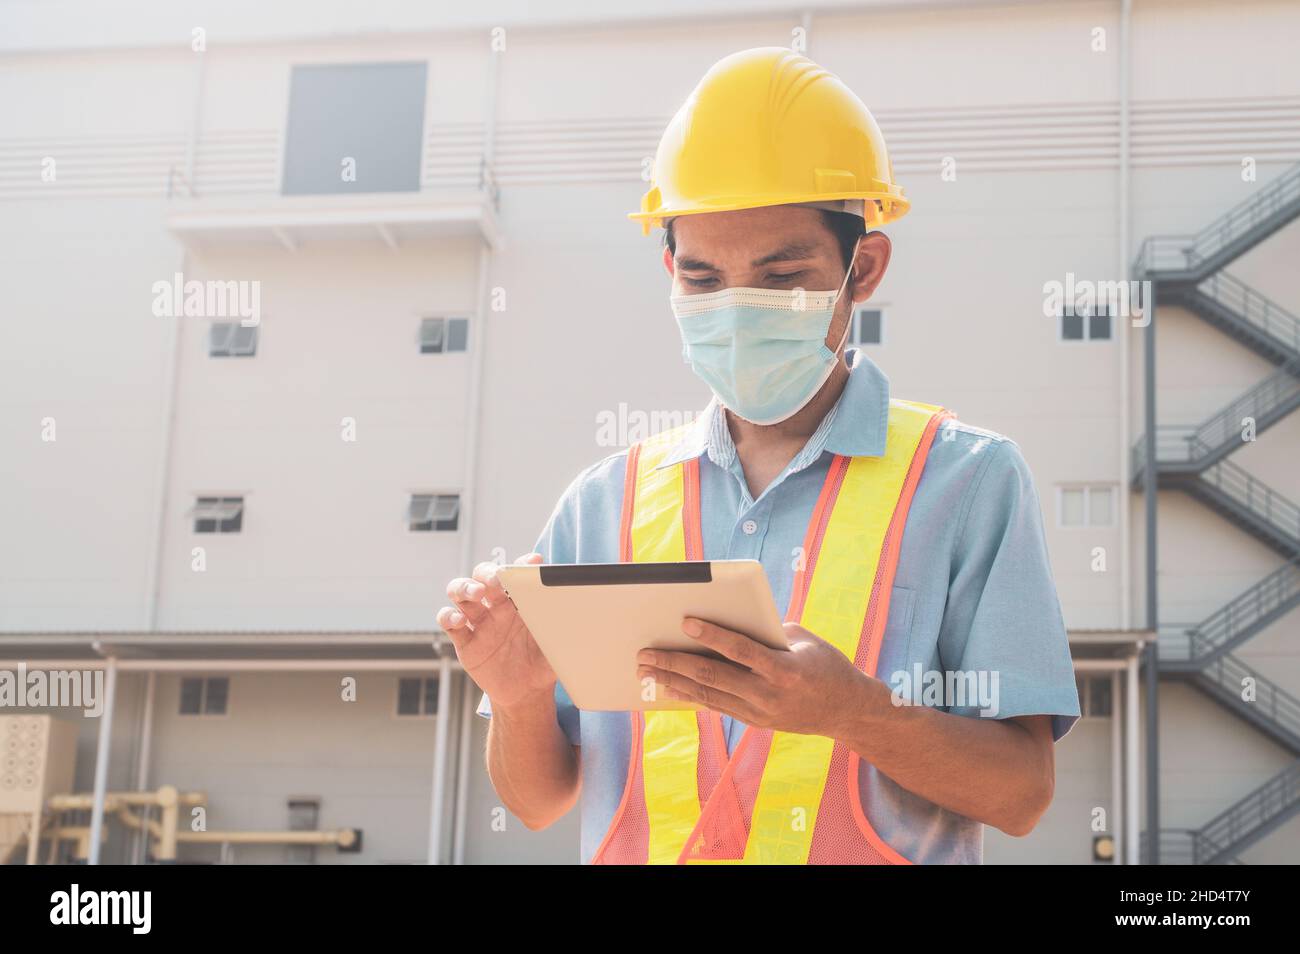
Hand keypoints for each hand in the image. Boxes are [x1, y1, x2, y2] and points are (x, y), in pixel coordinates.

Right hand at [437, 553, 556, 709]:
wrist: (527, 693)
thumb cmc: (544, 663)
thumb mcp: (558, 643)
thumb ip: (563, 627)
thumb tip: (585, 612)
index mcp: (520, 601)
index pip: (517, 574)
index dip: (522, 564)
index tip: (534, 561)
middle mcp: (496, 606)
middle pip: (482, 576)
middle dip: (487, 573)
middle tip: (497, 580)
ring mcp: (479, 622)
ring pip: (460, 592)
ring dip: (464, 587)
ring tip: (476, 593)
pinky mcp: (465, 641)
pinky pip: (449, 622)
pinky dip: (449, 616)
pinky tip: (459, 620)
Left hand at [636, 618, 881, 737]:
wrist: (847, 711)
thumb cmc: (826, 664)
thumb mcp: (803, 640)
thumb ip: (767, 631)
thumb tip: (728, 620)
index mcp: (783, 669)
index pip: (740, 650)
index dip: (711, 635)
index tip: (685, 621)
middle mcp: (767, 694)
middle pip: (712, 676)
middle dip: (674, 663)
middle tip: (644, 653)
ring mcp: (759, 712)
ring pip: (707, 694)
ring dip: (672, 681)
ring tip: (646, 670)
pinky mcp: (754, 721)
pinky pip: (715, 706)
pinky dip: (689, 695)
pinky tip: (668, 687)